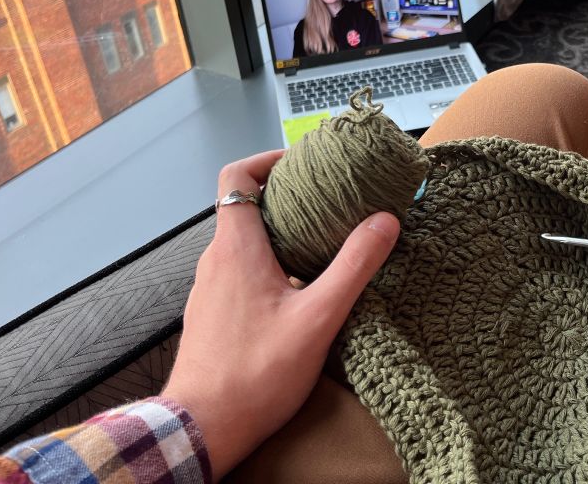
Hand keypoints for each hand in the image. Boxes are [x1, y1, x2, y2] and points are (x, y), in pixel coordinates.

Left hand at [162, 150, 399, 479]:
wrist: (202, 429)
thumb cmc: (257, 373)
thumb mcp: (318, 318)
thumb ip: (353, 266)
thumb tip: (385, 220)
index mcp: (236, 248)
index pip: (237, 176)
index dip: (268, 159)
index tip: (304, 163)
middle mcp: (215, 260)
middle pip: (244, 207)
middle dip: (286, 197)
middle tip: (329, 203)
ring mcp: (208, 289)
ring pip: (242, 242)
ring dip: (278, 233)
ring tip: (320, 243)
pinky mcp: (210, 315)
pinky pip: (237, 271)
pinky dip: (266, 263)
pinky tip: (296, 290)